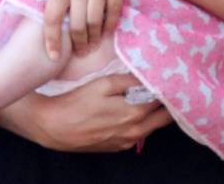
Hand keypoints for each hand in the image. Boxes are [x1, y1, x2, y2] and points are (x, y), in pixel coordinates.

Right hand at [4, 74, 171, 151]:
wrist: (54, 127)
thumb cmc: (76, 102)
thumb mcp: (102, 84)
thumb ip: (128, 81)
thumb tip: (148, 77)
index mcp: (135, 113)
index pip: (162, 99)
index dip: (166, 87)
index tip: (169, 77)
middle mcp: (135, 131)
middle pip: (164, 118)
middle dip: (168, 103)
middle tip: (167, 88)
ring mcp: (127, 141)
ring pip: (152, 127)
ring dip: (155, 114)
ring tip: (152, 97)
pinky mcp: (118, 147)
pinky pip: (138, 134)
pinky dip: (142, 123)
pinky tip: (133, 111)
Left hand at [42, 0, 141, 58]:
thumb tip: (24, 1)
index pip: (51, 16)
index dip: (51, 38)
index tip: (53, 56)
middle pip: (76, 24)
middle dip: (79, 43)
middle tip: (81, 52)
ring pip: (95, 21)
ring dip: (94, 38)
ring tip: (93, 45)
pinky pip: (112, 12)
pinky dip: (109, 26)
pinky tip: (106, 32)